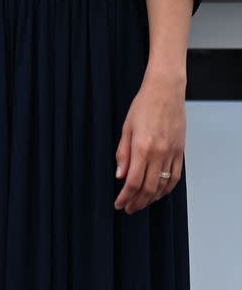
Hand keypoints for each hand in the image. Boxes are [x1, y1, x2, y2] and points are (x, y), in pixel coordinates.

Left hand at [114, 67, 185, 213]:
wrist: (165, 91)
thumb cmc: (143, 105)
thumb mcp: (127, 127)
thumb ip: (123, 152)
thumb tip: (119, 176)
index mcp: (142, 147)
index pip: (132, 182)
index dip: (125, 197)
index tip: (119, 204)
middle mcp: (158, 153)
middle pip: (147, 188)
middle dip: (136, 202)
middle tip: (128, 208)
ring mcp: (172, 153)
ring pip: (162, 186)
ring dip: (151, 199)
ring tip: (141, 203)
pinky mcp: (180, 151)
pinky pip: (175, 177)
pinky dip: (166, 189)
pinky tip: (158, 193)